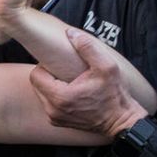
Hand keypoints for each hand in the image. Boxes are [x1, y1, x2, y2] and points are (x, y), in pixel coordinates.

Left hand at [28, 28, 148, 138]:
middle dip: (47, 75)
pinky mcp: (58, 122)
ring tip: (69, 81)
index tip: (60, 64)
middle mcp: (53, 110)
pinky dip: (55, 96)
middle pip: (36, 85)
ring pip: (41, 94)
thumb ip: (88, 47)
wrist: (121, 122)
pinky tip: (71, 92)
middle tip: (65, 71)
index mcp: (60, 97)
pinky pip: (48, 104)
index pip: (36, 75)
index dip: (45, 66)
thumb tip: (70, 34)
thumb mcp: (106, 67)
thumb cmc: (114, 95)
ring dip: (51, 86)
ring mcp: (55, 118)